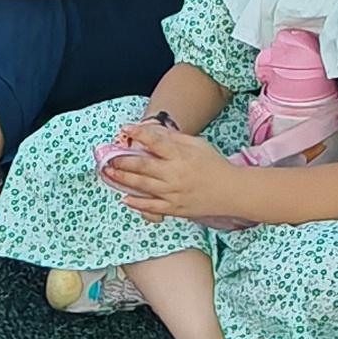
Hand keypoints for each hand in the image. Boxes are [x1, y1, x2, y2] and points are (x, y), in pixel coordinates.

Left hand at [101, 116, 247, 224]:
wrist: (230, 191)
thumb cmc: (214, 165)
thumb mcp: (197, 145)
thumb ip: (174, 139)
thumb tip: (153, 133)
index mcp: (181, 155)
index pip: (155, 141)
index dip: (138, 133)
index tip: (125, 129)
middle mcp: (174, 174)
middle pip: (142, 166)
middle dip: (122, 160)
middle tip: (107, 158)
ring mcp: (173, 193)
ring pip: (142, 186)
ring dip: (123, 179)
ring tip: (109, 174)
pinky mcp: (174, 209)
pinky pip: (150, 207)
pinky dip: (136, 203)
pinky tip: (124, 197)